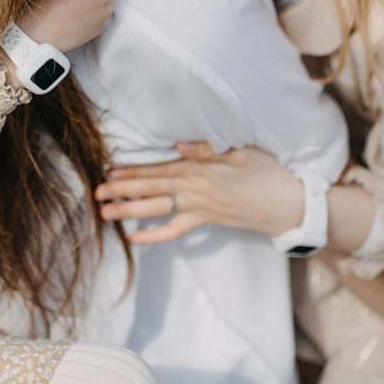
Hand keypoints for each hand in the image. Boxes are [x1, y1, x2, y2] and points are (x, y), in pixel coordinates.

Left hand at [94, 142, 303, 243]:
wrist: (288, 203)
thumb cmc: (267, 172)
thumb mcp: (239, 151)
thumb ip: (206, 148)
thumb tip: (179, 145)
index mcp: (198, 168)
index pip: (157, 169)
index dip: (131, 171)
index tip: (108, 172)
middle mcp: (193, 188)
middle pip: (150, 188)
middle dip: (121, 191)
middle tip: (96, 194)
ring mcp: (198, 207)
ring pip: (156, 209)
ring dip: (129, 212)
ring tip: (105, 215)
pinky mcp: (206, 221)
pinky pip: (175, 230)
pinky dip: (154, 235)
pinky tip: (135, 238)